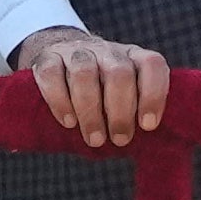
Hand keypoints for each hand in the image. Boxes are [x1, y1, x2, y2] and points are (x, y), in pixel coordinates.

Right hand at [18, 27, 168, 151]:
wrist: (60, 56)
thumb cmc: (101, 89)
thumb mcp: (124, 94)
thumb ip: (136, 111)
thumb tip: (151, 147)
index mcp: (133, 58)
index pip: (152, 64)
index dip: (153, 94)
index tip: (147, 125)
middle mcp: (107, 51)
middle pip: (119, 73)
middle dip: (120, 111)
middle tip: (119, 139)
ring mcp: (76, 52)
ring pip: (84, 73)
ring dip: (90, 111)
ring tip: (95, 139)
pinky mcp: (47, 58)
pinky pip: (52, 75)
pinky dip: (60, 101)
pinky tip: (69, 122)